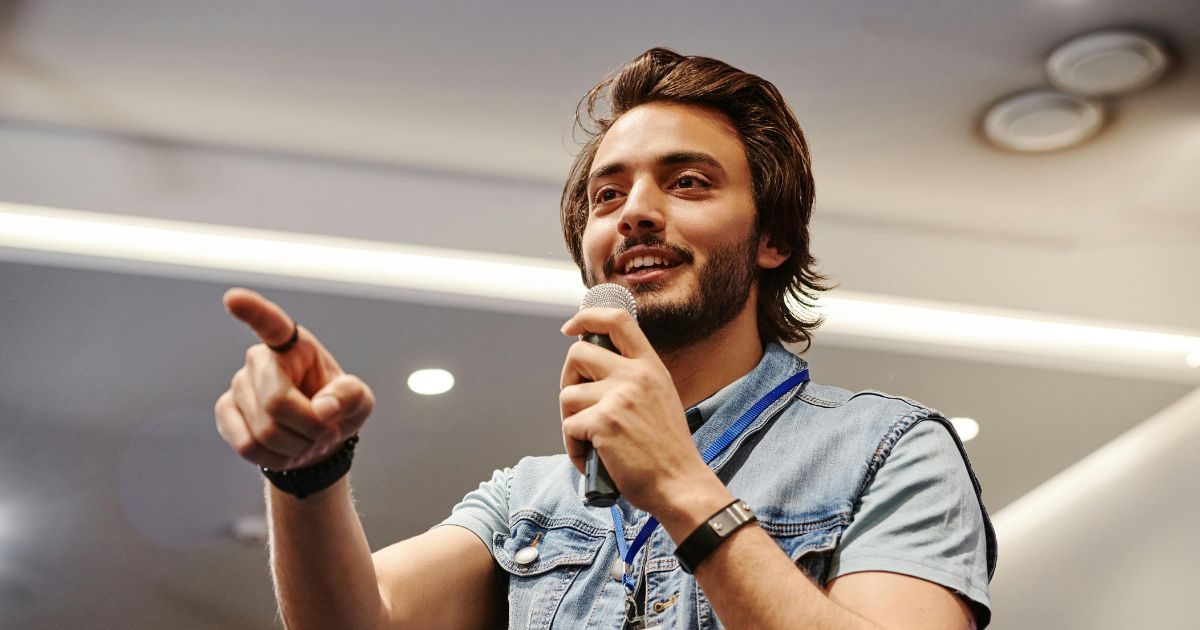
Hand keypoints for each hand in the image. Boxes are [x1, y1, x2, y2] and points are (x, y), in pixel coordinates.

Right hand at [214, 288, 374, 470]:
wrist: (315, 439)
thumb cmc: (336, 409)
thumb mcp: (359, 400)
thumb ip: (349, 397)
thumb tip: (323, 408)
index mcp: (294, 345)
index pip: (271, 324)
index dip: (253, 311)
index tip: (233, 298)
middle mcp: (259, 359)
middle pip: (276, 403)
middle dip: (309, 429)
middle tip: (327, 432)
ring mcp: (238, 385)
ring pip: (263, 431)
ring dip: (296, 446)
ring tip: (308, 440)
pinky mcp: (225, 412)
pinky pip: (247, 446)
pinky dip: (275, 458)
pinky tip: (287, 451)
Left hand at [559, 307, 713, 512]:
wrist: (680, 484)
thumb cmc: (668, 451)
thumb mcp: (660, 398)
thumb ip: (633, 379)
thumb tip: (592, 372)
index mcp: (650, 366)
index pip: (616, 320)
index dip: (586, 317)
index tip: (571, 328)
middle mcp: (635, 375)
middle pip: (577, 354)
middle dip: (567, 379)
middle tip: (576, 405)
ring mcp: (618, 397)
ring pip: (567, 395)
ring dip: (571, 421)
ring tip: (590, 441)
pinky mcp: (603, 422)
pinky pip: (569, 427)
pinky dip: (573, 447)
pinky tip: (592, 459)